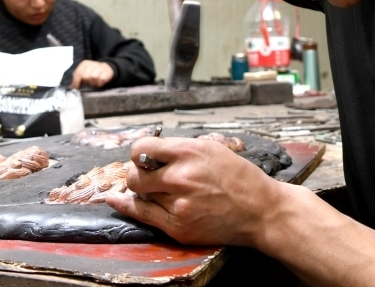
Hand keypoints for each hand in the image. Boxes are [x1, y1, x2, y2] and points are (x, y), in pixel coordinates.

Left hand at [71, 60, 114, 88]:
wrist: (105, 68)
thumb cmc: (91, 72)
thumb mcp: (84, 72)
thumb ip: (77, 78)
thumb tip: (72, 87)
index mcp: (84, 64)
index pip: (78, 73)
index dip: (76, 82)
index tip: (76, 88)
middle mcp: (92, 64)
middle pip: (86, 76)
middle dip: (86, 81)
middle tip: (88, 83)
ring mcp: (100, 67)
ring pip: (94, 77)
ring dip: (93, 83)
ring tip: (93, 83)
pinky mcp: (106, 72)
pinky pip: (101, 80)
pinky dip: (99, 83)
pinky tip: (99, 83)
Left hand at [106, 136, 281, 246]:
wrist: (259, 210)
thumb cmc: (239, 177)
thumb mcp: (212, 149)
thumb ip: (181, 149)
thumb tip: (153, 152)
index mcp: (188, 152)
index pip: (142, 148)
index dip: (139, 152)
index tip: (142, 156)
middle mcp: (179, 177)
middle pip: (135, 173)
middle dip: (137, 172)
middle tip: (146, 175)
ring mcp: (177, 204)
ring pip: (138, 193)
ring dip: (141, 189)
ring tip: (152, 188)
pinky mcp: (177, 226)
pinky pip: (141, 214)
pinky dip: (126, 206)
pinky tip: (115, 200)